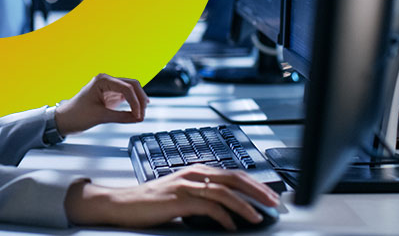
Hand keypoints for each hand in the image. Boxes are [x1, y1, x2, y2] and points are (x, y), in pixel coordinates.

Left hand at [54, 73, 149, 134]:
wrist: (65, 119)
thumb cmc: (76, 115)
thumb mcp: (100, 117)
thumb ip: (121, 117)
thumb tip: (137, 118)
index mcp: (102, 80)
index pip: (127, 88)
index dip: (135, 102)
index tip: (139, 115)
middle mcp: (106, 81)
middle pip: (132, 85)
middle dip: (140, 100)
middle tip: (142, 115)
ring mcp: (109, 87)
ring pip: (131, 90)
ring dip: (138, 101)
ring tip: (140, 115)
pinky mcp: (110, 95)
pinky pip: (126, 96)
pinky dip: (133, 104)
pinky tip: (136, 112)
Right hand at [64, 165, 281, 230]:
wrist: (124, 205)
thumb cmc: (152, 202)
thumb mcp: (182, 195)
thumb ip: (203, 196)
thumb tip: (229, 209)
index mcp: (197, 170)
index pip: (233, 173)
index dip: (255, 184)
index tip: (270, 195)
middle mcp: (193, 173)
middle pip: (234, 178)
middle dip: (258, 191)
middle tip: (274, 203)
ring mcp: (186, 184)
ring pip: (224, 191)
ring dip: (245, 205)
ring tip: (258, 217)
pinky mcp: (178, 198)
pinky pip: (208, 206)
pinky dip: (224, 217)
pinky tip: (231, 226)